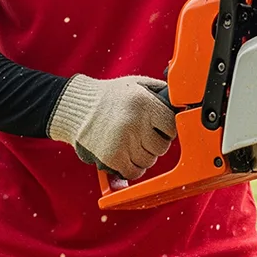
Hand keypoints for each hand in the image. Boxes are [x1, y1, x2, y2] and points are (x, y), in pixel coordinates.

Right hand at [47, 74, 175, 179]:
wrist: (78, 108)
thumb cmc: (110, 95)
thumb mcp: (137, 84)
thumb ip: (159, 91)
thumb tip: (179, 102)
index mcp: (144, 103)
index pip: (171, 127)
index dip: (168, 129)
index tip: (162, 128)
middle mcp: (135, 123)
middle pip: (162, 147)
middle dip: (157, 143)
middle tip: (147, 137)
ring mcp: (123, 141)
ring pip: (149, 161)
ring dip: (145, 156)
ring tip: (135, 145)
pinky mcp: (111, 157)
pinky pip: (133, 172)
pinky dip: (134, 169)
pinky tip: (128, 157)